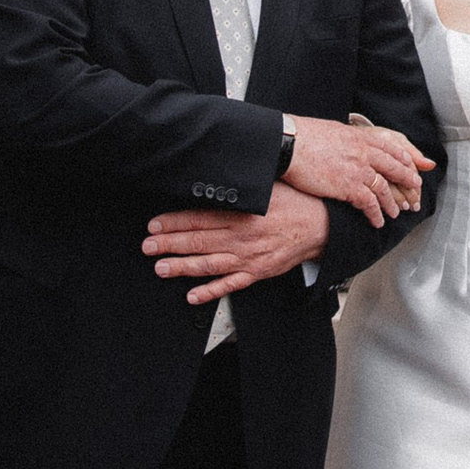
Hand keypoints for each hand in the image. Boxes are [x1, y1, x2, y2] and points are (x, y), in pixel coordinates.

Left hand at [145, 187, 330, 304]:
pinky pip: (230, 285)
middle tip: (148, 246)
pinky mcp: (257, 273)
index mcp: (243, 214)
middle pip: (199, 242)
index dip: (174, 222)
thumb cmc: (296, 203)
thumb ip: (242, 185)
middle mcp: (243, 238)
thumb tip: (218, 173)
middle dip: (169, 244)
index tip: (155, 224)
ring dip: (182, 267)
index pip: (200, 218)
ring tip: (161, 268)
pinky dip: (210, 292)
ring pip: (209, 265)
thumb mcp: (269, 185)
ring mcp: (249, 258)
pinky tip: (192, 295)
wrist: (322, 227)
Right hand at [278, 115, 432, 223]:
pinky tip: (377, 221)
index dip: (402, 158)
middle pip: (394, 168)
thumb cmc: (304, 136)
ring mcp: (358, 170)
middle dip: (407, 179)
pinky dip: (375, 214)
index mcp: (360, 137)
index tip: (409, 165)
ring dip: (391, 203)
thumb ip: (348, 138)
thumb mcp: (333, 129)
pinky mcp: (349, 187)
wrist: (290, 144)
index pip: (390, 147)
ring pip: (384, 189)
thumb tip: (349, 142)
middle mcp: (364, 152)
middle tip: (415, 187)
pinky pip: (369, 204)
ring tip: (395, 212)